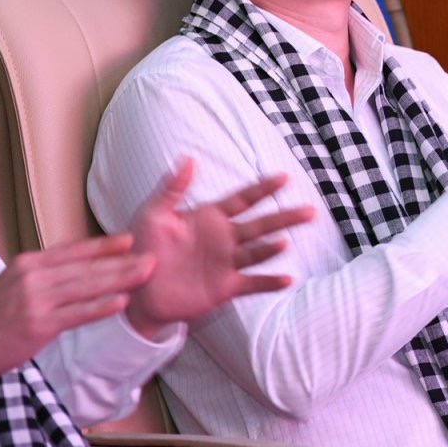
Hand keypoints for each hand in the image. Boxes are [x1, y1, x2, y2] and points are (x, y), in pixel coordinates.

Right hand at [0, 236, 154, 383]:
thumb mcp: (14, 282)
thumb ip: (44, 270)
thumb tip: (74, 255)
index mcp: (28, 264)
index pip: (73, 251)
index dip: (103, 245)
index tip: (130, 239)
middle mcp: (34, 277)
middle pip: (86, 267)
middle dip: (121, 261)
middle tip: (151, 256)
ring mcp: (36, 301)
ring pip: (86, 286)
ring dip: (120, 279)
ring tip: (145, 274)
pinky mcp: (39, 325)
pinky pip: (77, 314)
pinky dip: (101, 307)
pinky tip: (121, 302)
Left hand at [124, 162, 313, 336]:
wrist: (137, 289)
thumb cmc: (143, 246)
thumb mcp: (153, 214)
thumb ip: (171, 188)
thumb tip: (188, 157)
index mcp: (211, 217)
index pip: (243, 199)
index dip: (263, 189)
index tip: (284, 178)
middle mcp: (225, 239)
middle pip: (261, 225)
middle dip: (285, 217)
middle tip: (310, 211)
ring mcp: (227, 264)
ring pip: (258, 253)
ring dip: (271, 249)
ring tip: (284, 243)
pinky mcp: (225, 288)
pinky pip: (252, 284)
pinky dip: (269, 282)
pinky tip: (287, 279)